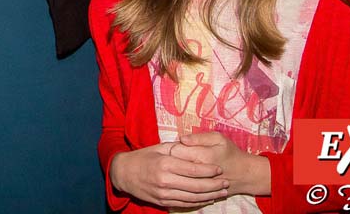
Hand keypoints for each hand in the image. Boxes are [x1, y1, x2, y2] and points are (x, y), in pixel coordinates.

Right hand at [108, 142, 227, 207]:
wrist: (123, 173)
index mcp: (165, 163)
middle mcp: (165, 180)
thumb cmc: (142, 157)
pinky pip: (184, 204)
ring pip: (192, 197)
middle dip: (214, 185)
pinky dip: (198, 202)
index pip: (193, 169)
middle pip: (196, 185)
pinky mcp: (162, 202)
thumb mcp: (157, 148)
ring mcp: (164, 193)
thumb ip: (176, 148)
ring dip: (209, 196)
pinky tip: (207, 199)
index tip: (220, 169)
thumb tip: (194, 146)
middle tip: (226, 183)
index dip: (209, 171)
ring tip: (221, 193)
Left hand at [172, 132, 269, 196]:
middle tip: (175, 155)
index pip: (175, 150)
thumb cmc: (230, 153)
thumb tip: (181, 138)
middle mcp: (199, 172)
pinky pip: (184, 188)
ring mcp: (199, 185)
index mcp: (202, 155)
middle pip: (174, 165)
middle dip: (170, 159)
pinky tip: (183, 177)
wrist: (244, 174)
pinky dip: (181, 182)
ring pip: (178, 178)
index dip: (172, 146)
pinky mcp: (200, 193)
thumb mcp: (218, 138)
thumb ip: (198, 137)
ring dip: (175, 171)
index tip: (175, 144)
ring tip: (179, 165)